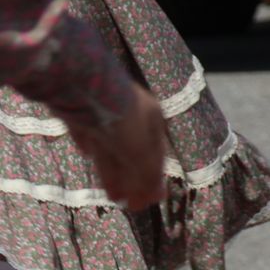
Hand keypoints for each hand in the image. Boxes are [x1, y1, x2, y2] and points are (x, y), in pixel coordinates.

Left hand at [69, 85, 165, 209]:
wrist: (86, 91)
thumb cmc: (122, 121)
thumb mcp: (140, 150)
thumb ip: (148, 172)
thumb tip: (159, 197)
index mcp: (153, 119)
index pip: (158, 155)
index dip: (154, 180)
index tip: (149, 202)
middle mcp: (134, 116)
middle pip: (135, 154)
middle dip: (133, 180)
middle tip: (129, 204)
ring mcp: (108, 114)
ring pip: (113, 148)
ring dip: (114, 173)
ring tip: (112, 195)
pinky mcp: (84, 115)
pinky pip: (90, 135)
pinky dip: (93, 149)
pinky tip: (87, 156)